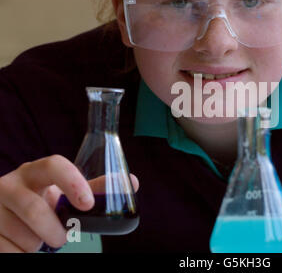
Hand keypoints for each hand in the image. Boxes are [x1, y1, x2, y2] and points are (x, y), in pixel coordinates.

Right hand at [0, 155, 138, 252]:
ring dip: (36, 245)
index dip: (72, 182)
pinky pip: (6, 251)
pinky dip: (20, 255)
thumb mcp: (65, 193)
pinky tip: (22, 247)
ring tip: (37, 240)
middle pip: (35, 209)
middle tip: (62, 238)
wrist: (8, 214)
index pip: (53, 165)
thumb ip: (94, 188)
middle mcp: (10, 184)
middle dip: (54, 231)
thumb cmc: (43, 201)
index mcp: (35, 171)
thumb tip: (131, 182)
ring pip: (21, 236)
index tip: (87, 204)